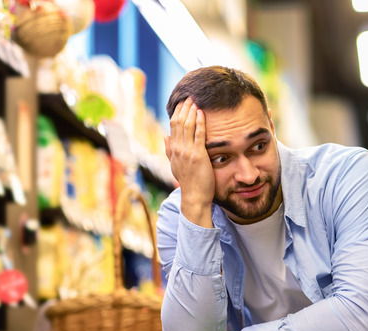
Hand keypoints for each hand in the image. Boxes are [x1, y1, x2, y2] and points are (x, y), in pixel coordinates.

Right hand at [165, 98, 213, 226]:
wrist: (194, 198)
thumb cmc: (189, 182)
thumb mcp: (176, 165)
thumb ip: (170, 150)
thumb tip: (165, 136)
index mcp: (173, 150)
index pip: (173, 126)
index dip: (178, 112)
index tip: (183, 101)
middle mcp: (177, 149)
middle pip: (178, 123)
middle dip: (184, 108)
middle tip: (190, 95)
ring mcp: (187, 153)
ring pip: (187, 127)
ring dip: (191, 112)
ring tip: (196, 100)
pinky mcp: (198, 156)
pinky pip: (198, 136)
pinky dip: (199, 123)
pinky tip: (202, 113)